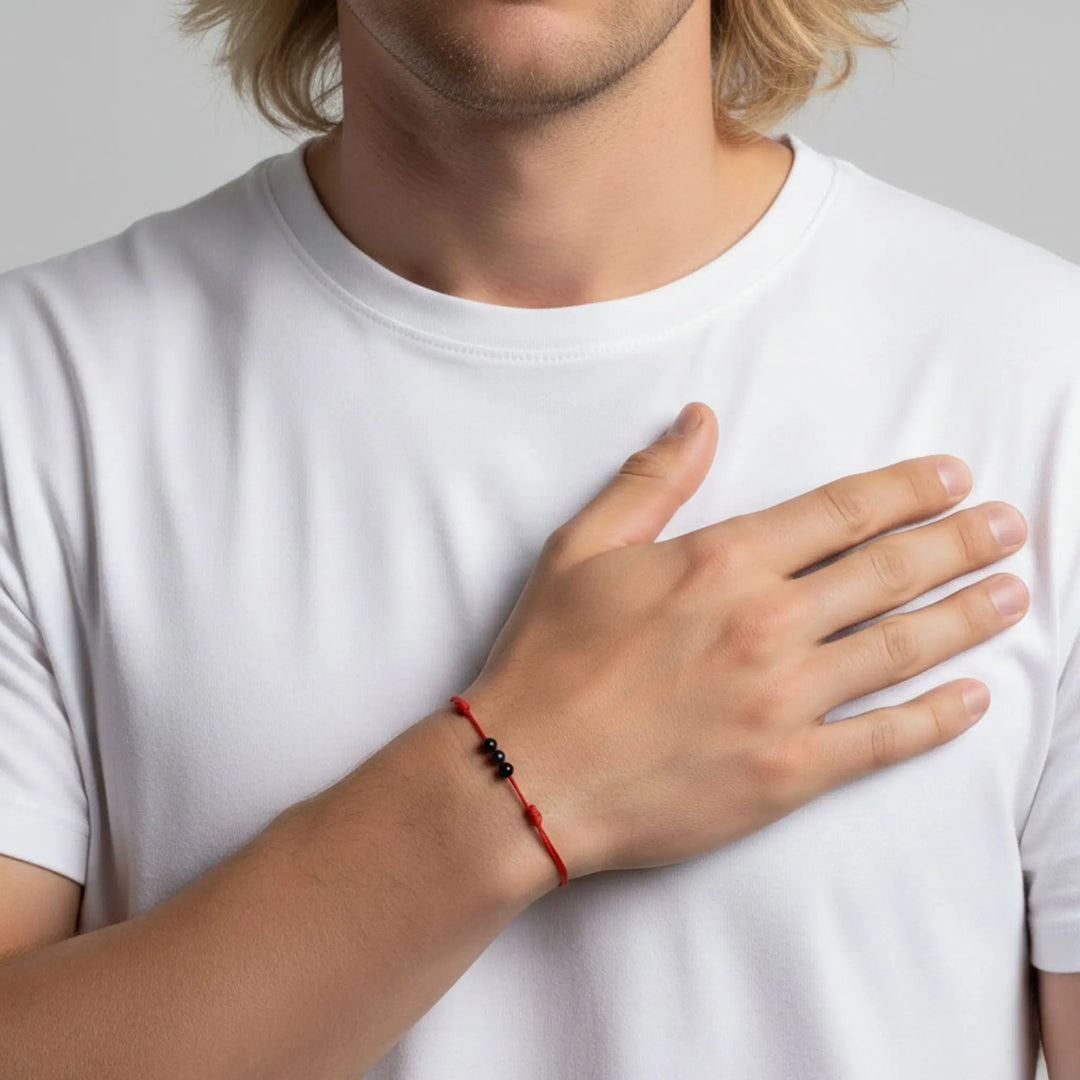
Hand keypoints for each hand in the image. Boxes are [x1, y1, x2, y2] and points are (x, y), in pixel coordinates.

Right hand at [461, 402, 1028, 882]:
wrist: (527, 775)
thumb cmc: (547, 661)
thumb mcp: (580, 549)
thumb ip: (651, 481)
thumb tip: (699, 419)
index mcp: (719, 563)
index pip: (838, 513)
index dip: (905, 492)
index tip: (953, 480)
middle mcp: (765, 624)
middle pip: (887, 573)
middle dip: (959, 543)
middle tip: (1008, 527)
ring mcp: (784, 702)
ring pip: (900, 649)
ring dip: (966, 617)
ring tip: (1012, 594)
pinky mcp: (787, 774)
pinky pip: (882, 742)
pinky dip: (937, 720)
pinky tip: (973, 699)